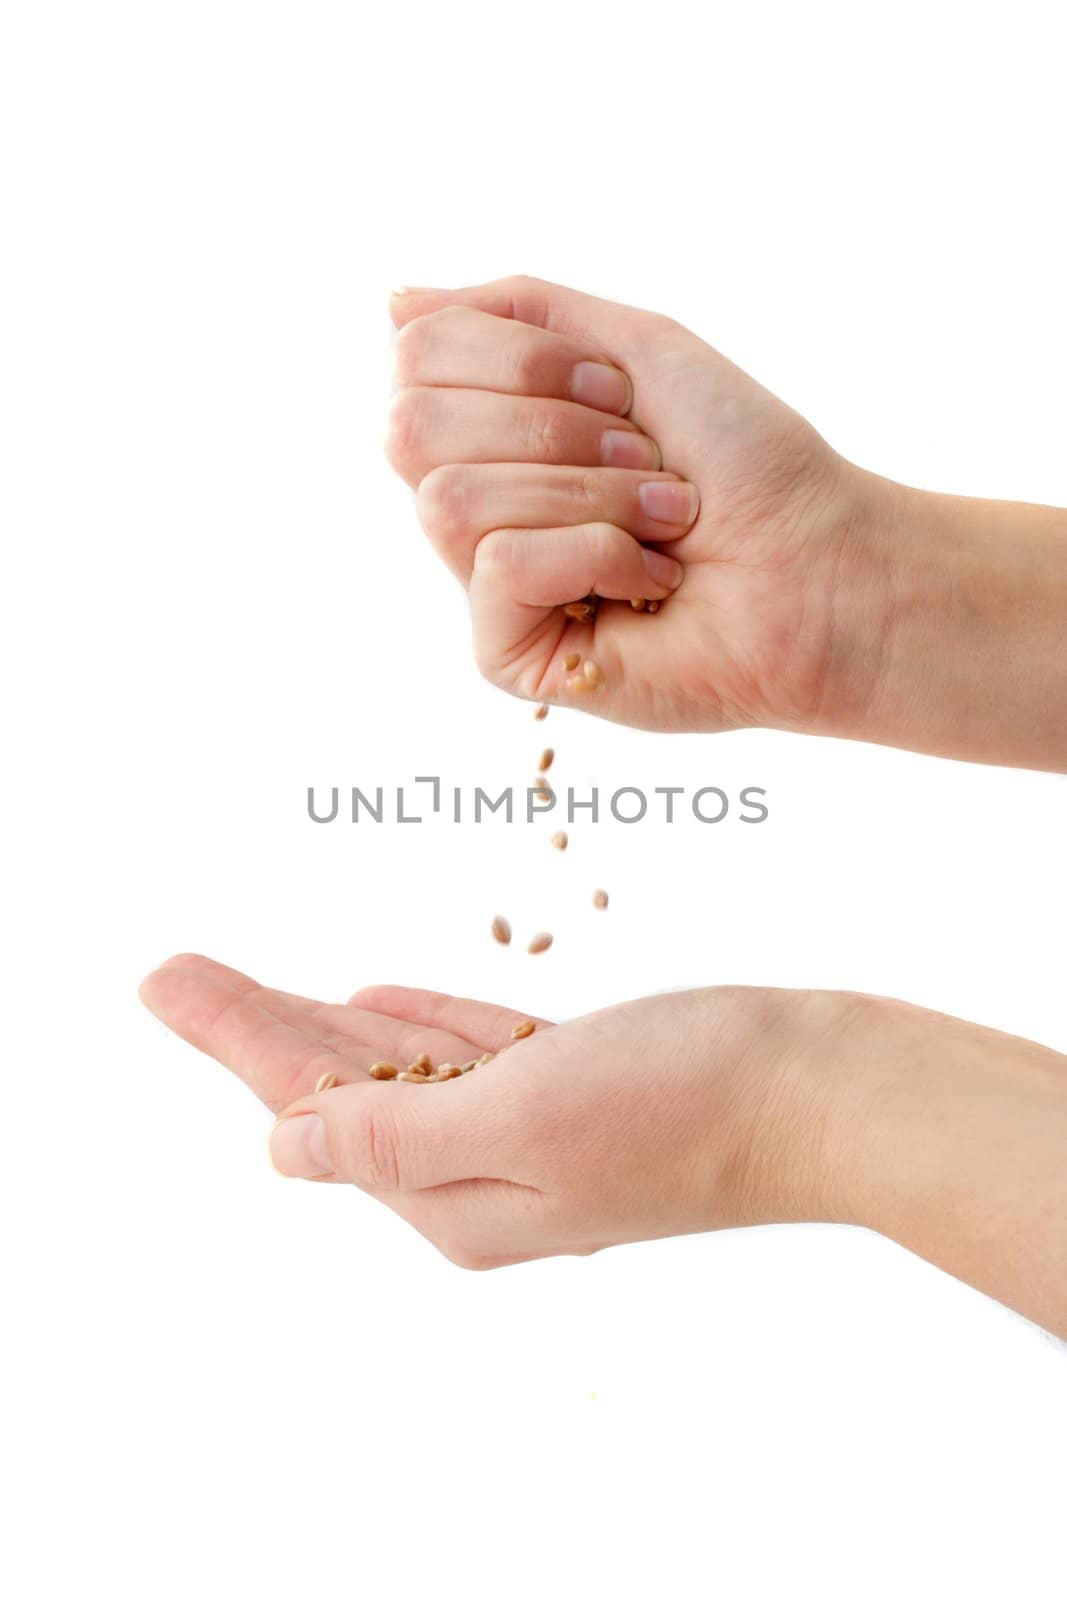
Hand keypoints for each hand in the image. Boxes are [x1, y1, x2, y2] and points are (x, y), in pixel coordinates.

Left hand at [138, 954, 836, 1265]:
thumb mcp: (519, 1119)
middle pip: (338, 1086)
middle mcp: (483, 1176)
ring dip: (318, 1019)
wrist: (827, 1093)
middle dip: (252, 1024)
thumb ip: (393, 1134)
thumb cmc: (683, 1103)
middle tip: (173, 971)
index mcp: (454, 1198)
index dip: (233, 1037)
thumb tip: (282, 1148)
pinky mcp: (580, 1086)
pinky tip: (368, 1004)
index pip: (310, 1106)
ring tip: (246, 985)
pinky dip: (413, 1023)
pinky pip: (466, 1052)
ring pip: (395, 1065)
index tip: (164, 980)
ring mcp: (534, 1132)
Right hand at [387, 274, 871, 734]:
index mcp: (495, 426)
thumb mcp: (633, 345)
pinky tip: (649, 582)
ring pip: (453, 500)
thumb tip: (393, 299)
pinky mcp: (506, 653)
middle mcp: (477, 501)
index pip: (416, 358)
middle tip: (643, 456)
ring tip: (663, 520)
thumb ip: (516, 310)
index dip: (518, 358)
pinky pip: (499, 566)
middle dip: (549, 425)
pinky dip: (595, 554)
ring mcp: (486, 581)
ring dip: (587, 492)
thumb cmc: (744, 461)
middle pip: (411, 426)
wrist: (816, 564)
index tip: (619, 389)